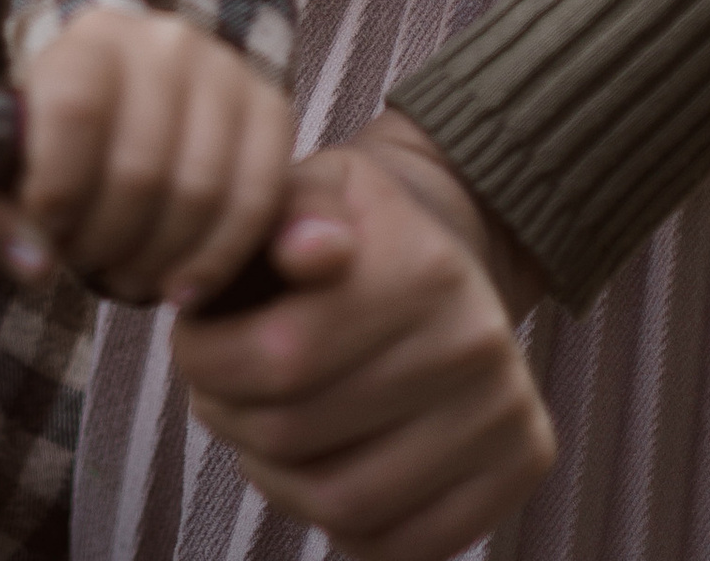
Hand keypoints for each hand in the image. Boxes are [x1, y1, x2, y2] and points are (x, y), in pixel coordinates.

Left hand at [0, 10, 292, 306]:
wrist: (128, 110)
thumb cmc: (58, 148)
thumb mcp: (2, 174)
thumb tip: (35, 264)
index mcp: (90, 40)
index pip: (75, 110)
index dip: (57, 190)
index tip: (48, 233)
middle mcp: (164, 41)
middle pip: (140, 168)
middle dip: (106, 243)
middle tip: (89, 264)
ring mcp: (226, 70)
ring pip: (200, 192)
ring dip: (157, 262)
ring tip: (128, 275)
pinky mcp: (270, 109)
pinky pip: (258, 201)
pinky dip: (217, 260)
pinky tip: (182, 286)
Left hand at [170, 113, 553, 560]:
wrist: (455, 242)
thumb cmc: (357, 227)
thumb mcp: (316, 185)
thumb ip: (290, 208)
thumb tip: (307, 251)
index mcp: (422, 268)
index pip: (281, 358)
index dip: (207, 363)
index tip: (189, 343)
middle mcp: (475, 343)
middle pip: (301, 435)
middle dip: (229, 418)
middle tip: (215, 392)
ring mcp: (505, 412)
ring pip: (344, 505)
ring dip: (274, 480)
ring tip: (259, 434)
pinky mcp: (521, 465)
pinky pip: (403, 546)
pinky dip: (342, 528)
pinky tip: (318, 471)